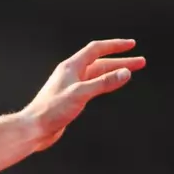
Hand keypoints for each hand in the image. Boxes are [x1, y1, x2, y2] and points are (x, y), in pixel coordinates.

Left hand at [23, 39, 144, 149]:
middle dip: (120, 61)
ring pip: (97, 75)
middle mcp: (71, 74)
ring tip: (131, 73)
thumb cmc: (51, 110)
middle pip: (100, 62)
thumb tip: (125, 73)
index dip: (115, 46)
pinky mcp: (71, 99)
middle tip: (140, 62)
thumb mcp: (80, 94)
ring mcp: (71, 86)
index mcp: (71, 67)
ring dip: (114, 73)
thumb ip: (103, 83)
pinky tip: (111, 86)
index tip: (131, 45)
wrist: (33, 129)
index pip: (96, 49)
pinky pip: (92, 86)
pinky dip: (105, 84)